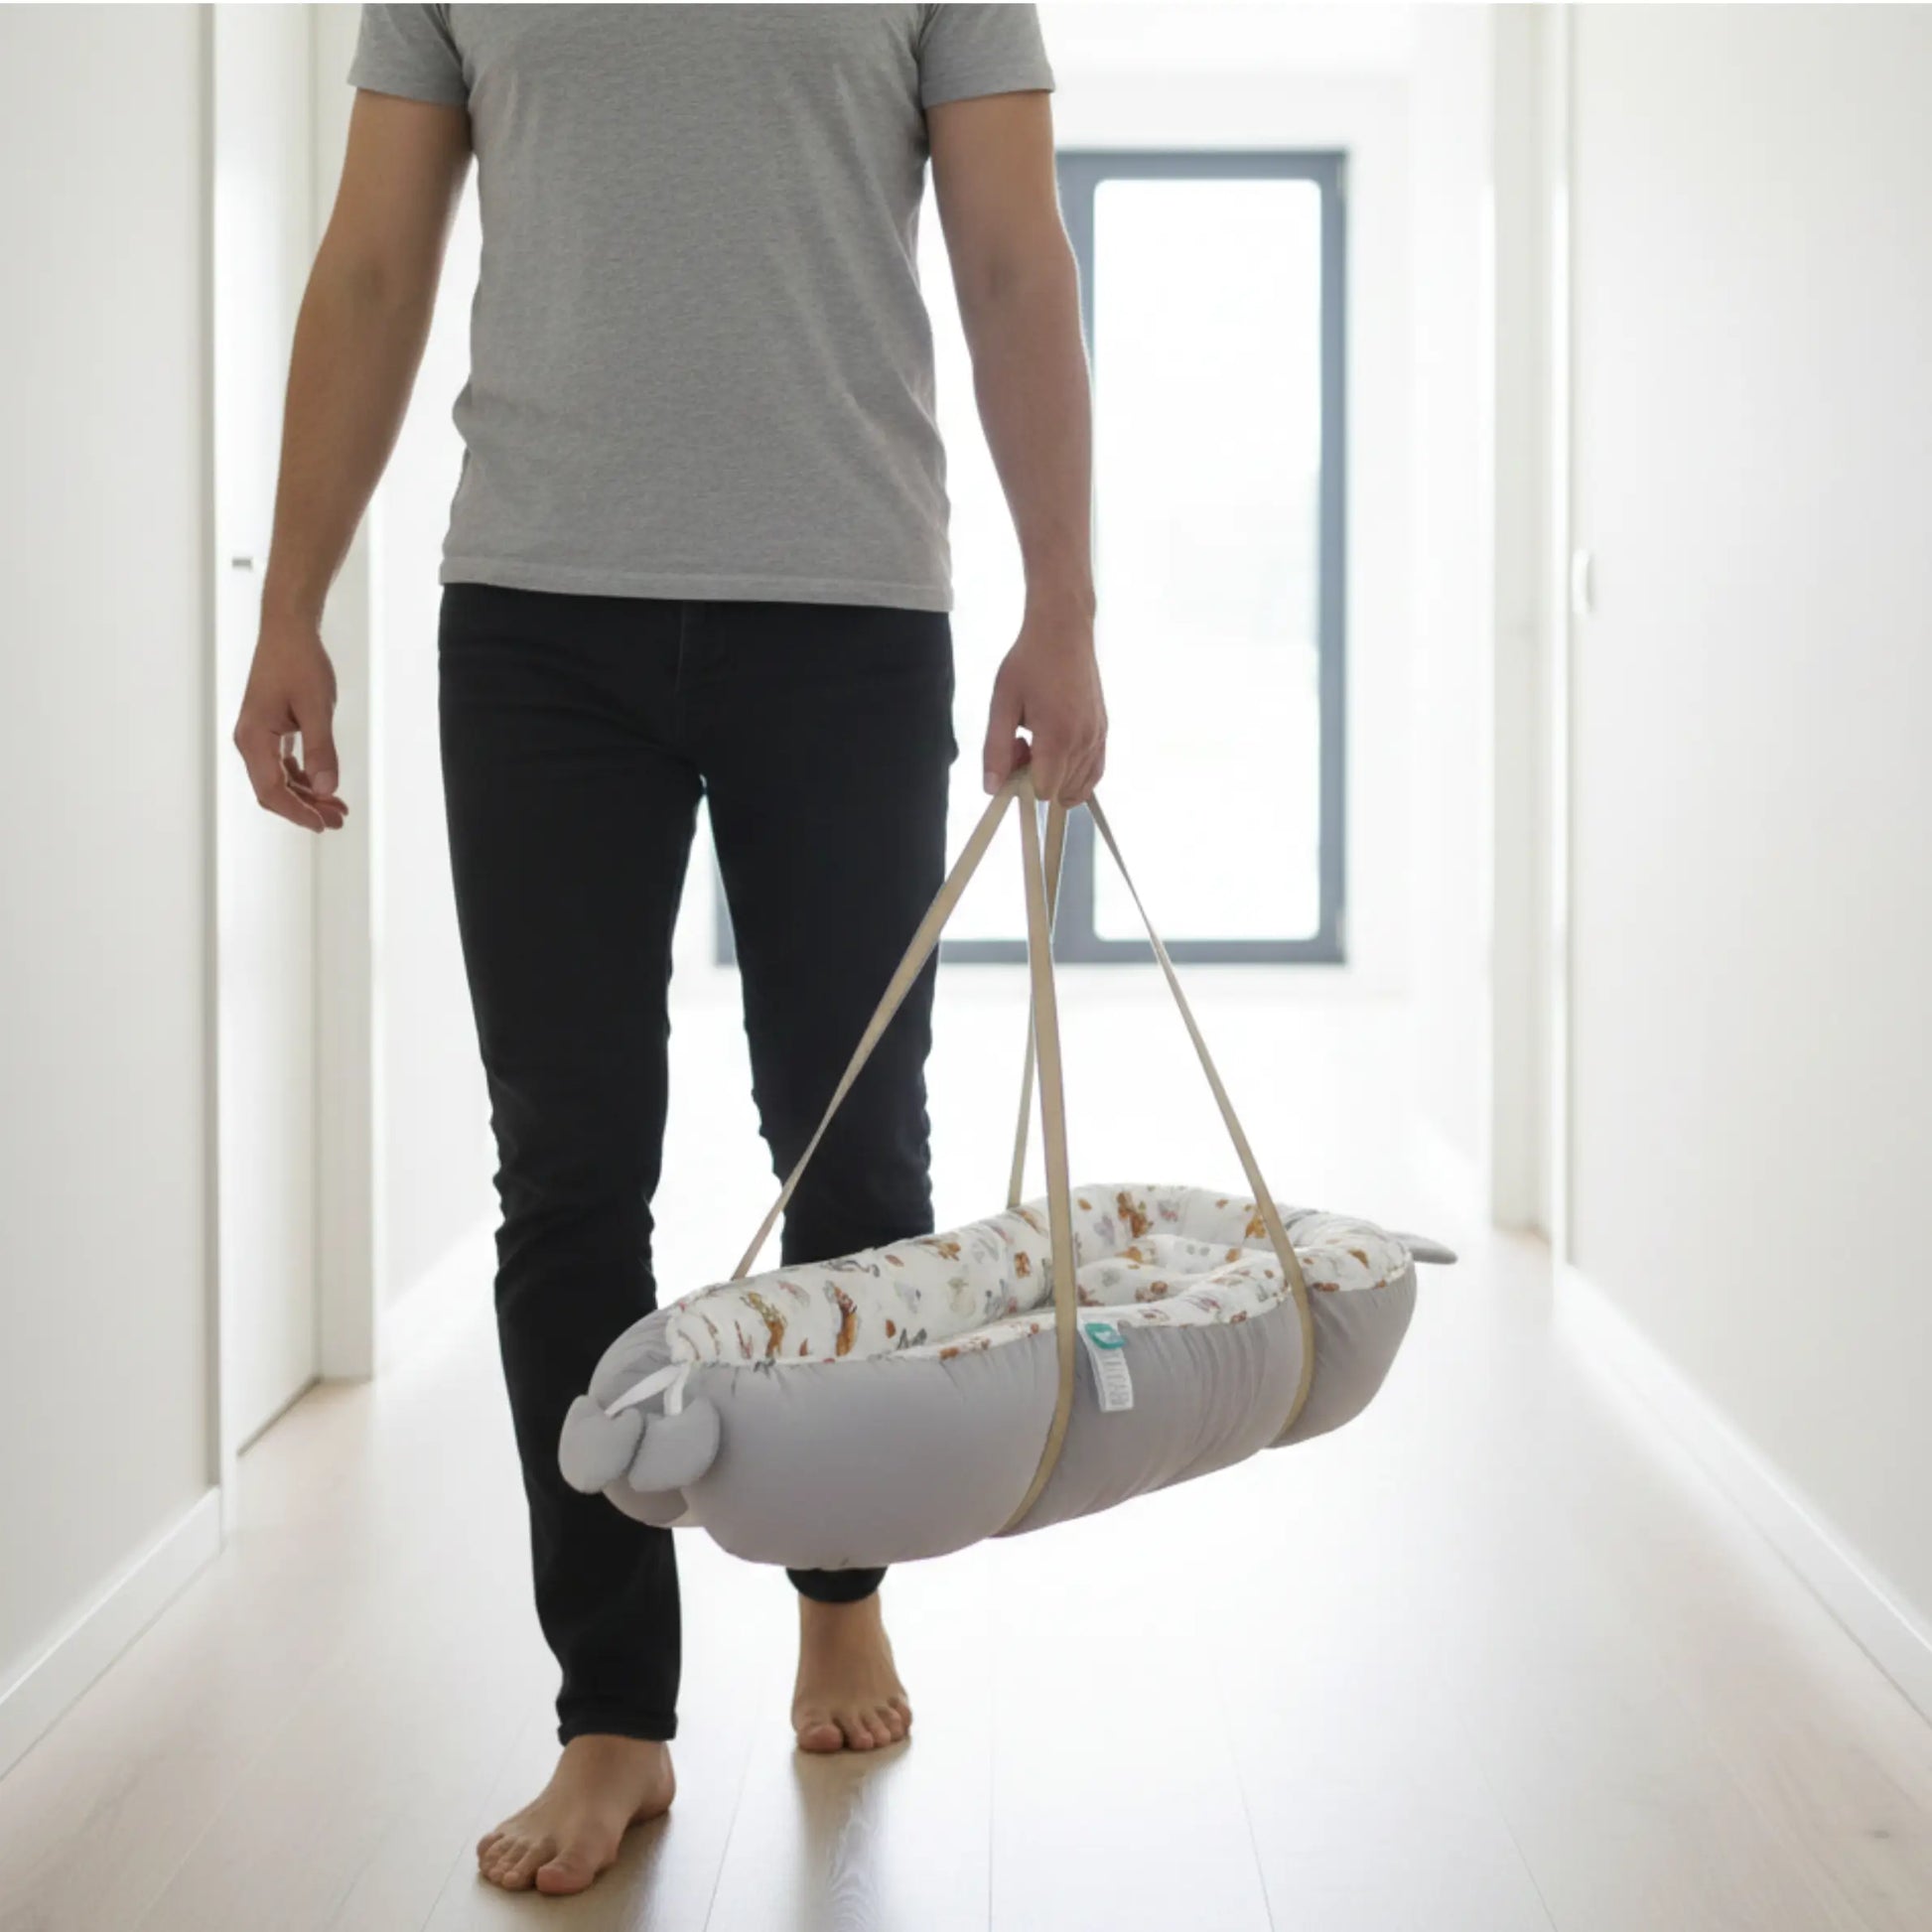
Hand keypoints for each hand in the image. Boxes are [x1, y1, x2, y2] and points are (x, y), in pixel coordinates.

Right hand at [232, 608, 351, 833]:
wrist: (289, 630)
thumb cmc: (300, 663)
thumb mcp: (316, 709)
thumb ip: (321, 750)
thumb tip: (328, 789)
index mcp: (253, 738)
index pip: (271, 791)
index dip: (298, 812)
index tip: (324, 824)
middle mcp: (250, 741)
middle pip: (273, 791)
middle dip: (305, 809)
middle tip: (339, 820)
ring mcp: (259, 737)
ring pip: (280, 780)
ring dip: (308, 796)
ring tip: (339, 809)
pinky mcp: (271, 730)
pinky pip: (284, 765)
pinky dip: (304, 779)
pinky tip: (326, 787)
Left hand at [981, 607, 1106, 805]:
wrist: (1064, 631)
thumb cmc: (1029, 662)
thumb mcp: (1003, 703)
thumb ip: (996, 749)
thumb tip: (993, 789)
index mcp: (1057, 737)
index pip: (1043, 792)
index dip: (1022, 783)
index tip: (1013, 753)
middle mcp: (1084, 743)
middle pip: (1059, 792)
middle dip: (1037, 779)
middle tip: (1024, 742)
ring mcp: (1098, 738)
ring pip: (1077, 787)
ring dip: (1055, 776)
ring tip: (1040, 741)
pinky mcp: (1104, 732)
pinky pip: (1094, 773)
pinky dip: (1075, 775)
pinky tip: (1058, 753)